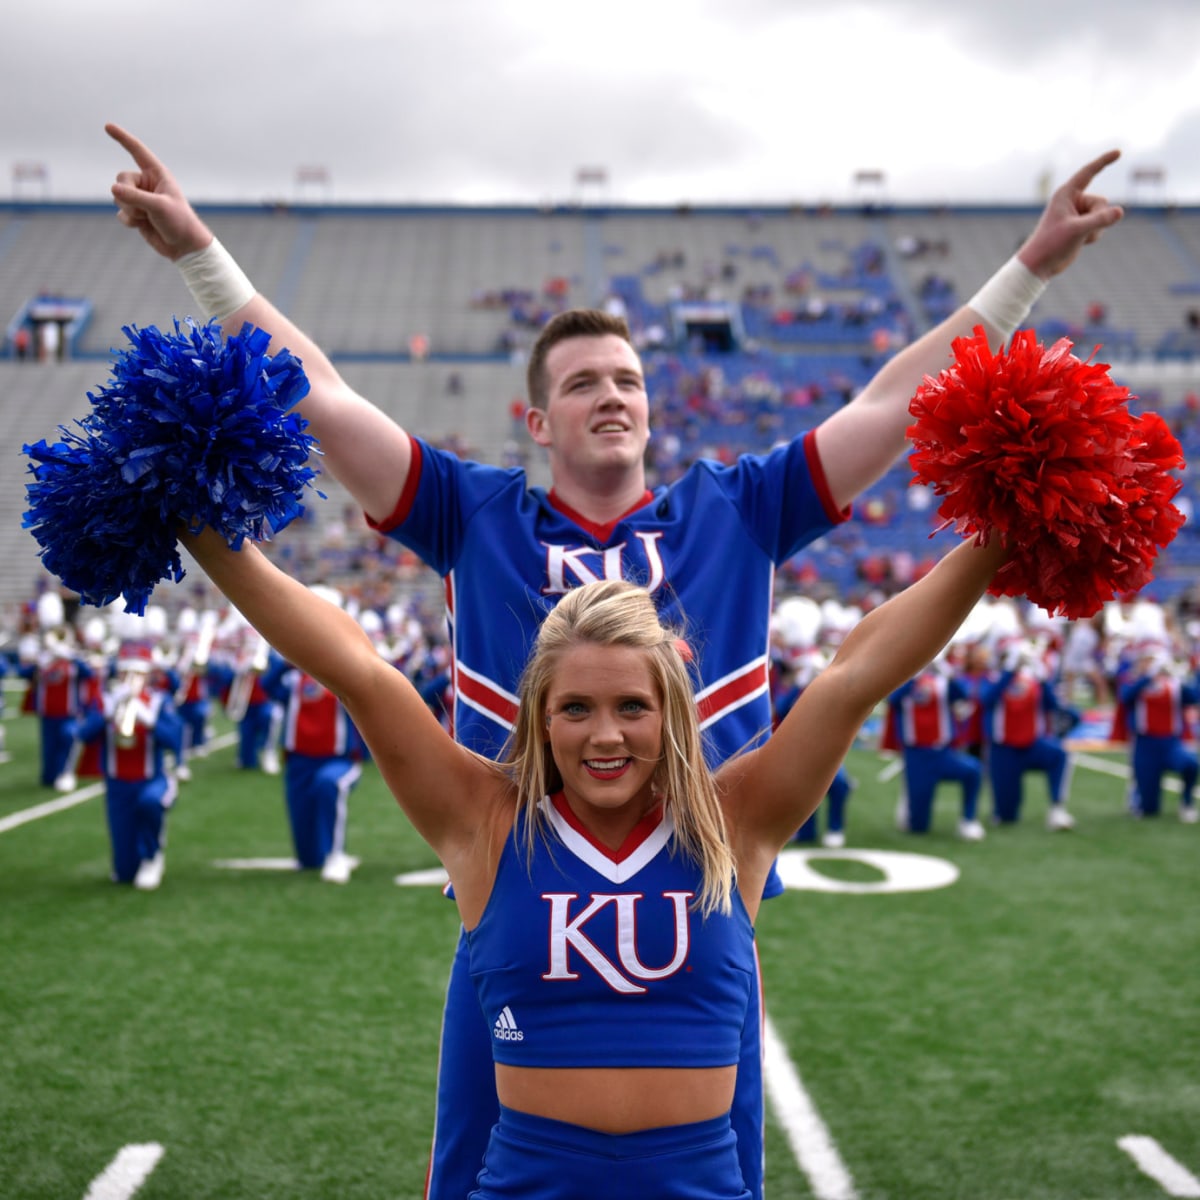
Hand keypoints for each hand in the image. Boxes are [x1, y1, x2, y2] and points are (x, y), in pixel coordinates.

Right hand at [106, 123, 212, 260]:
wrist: (184, 247)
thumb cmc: (179, 222)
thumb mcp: (159, 207)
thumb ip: (135, 197)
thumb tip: (113, 189)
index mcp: (157, 174)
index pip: (137, 151)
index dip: (122, 138)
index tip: (107, 126)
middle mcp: (147, 183)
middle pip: (120, 179)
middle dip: (128, 195)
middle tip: (144, 209)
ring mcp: (140, 198)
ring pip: (117, 196)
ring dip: (129, 210)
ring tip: (147, 218)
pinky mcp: (135, 213)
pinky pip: (120, 213)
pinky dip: (129, 221)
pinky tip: (143, 226)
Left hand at [1017, 149, 1123, 279]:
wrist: (1040, 265)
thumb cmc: (1051, 245)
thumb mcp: (1077, 231)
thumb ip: (1100, 220)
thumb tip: (1121, 212)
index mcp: (1066, 194)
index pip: (1088, 172)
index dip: (1104, 161)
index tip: (1118, 152)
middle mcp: (1073, 200)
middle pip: (1102, 202)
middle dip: (1097, 218)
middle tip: (1079, 230)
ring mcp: (1079, 213)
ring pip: (1104, 214)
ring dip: (1096, 229)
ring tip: (1077, 238)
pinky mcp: (1082, 225)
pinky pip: (1101, 225)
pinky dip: (1095, 235)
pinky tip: (1080, 242)